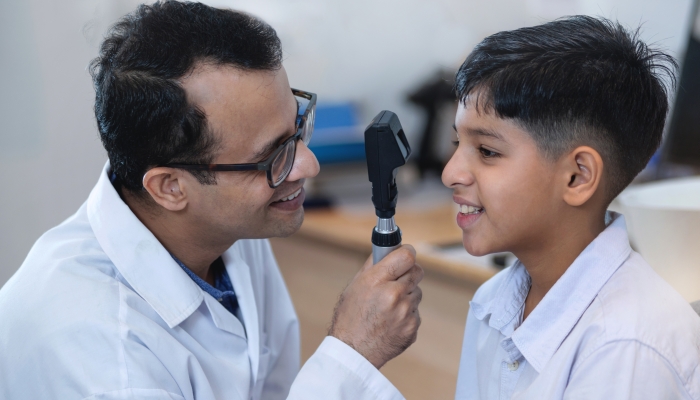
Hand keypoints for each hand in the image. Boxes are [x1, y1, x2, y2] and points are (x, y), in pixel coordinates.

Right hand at [328, 244, 422, 368]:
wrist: (353, 352)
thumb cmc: (350, 318)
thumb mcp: (355, 286)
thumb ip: (374, 265)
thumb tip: (387, 249)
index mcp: (378, 281)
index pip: (407, 256)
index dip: (407, 253)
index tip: (405, 255)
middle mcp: (395, 295)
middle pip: (417, 271)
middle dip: (408, 273)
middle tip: (396, 279)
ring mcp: (406, 313)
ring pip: (416, 292)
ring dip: (407, 295)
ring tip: (388, 306)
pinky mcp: (413, 327)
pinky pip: (415, 311)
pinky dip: (406, 314)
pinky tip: (390, 321)